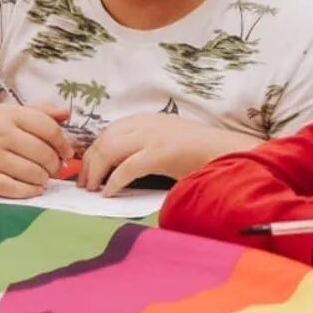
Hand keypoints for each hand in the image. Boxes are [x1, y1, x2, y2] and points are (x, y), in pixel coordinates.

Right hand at [0, 103, 72, 197]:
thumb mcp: (13, 112)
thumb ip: (41, 111)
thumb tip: (66, 114)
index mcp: (11, 115)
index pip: (49, 129)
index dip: (63, 144)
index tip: (67, 153)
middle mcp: (0, 134)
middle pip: (43, 153)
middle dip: (55, 164)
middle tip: (55, 168)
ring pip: (32, 172)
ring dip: (44, 178)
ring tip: (44, 176)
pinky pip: (14, 188)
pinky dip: (29, 191)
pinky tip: (34, 188)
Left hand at [79, 112, 215, 195]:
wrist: (229, 152)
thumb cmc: (202, 153)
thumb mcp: (168, 142)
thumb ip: (145, 147)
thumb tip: (120, 166)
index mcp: (147, 119)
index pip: (109, 131)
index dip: (93, 151)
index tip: (87, 168)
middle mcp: (147, 124)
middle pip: (104, 139)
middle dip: (89, 162)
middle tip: (83, 183)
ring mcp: (154, 137)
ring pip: (109, 150)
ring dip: (96, 171)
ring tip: (92, 189)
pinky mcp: (161, 153)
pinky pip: (127, 167)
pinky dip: (113, 182)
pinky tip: (108, 193)